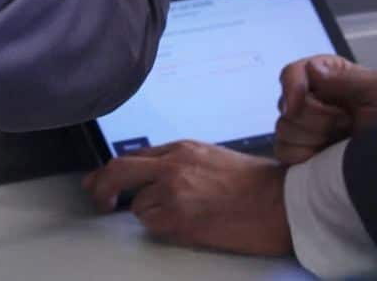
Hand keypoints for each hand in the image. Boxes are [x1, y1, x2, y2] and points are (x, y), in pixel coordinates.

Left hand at [83, 141, 290, 256]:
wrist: (278, 202)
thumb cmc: (254, 183)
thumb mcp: (212, 158)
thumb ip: (181, 163)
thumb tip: (154, 178)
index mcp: (183, 147)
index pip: (136, 157)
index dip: (114, 171)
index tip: (102, 182)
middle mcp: (173, 165)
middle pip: (118, 170)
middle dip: (101, 184)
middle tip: (98, 198)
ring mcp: (174, 192)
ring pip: (138, 205)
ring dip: (150, 214)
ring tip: (183, 217)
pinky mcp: (179, 219)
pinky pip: (153, 225)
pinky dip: (161, 228)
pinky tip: (186, 226)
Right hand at [275, 56, 376, 165]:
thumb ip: (347, 77)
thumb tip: (311, 70)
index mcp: (323, 76)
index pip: (291, 73)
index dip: (292, 87)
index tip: (297, 105)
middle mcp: (306, 98)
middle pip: (286, 106)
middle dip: (318, 118)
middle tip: (346, 122)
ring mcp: (298, 126)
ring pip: (284, 130)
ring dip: (314, 137)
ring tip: (339, 138)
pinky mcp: (295, 151)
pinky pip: (284, 152)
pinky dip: (303, 156)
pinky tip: (325, 155)